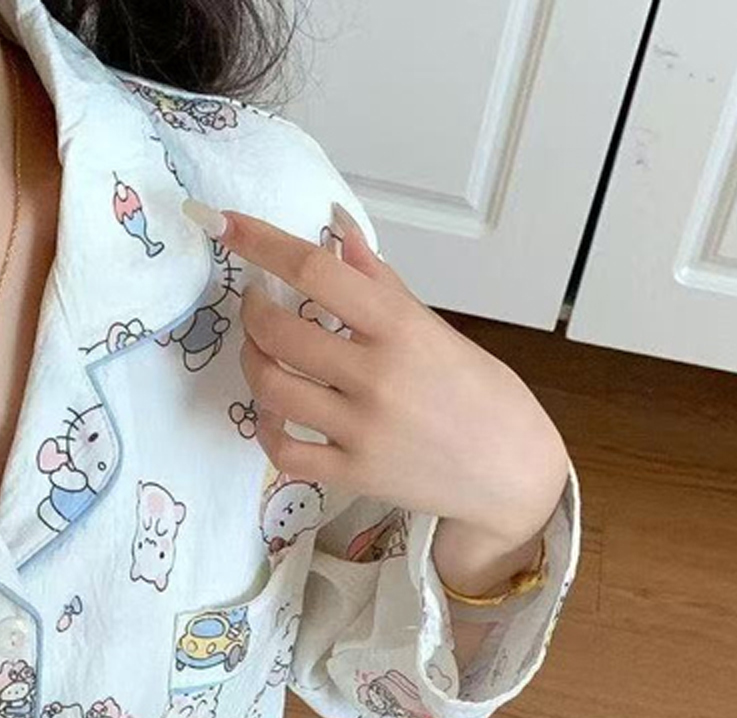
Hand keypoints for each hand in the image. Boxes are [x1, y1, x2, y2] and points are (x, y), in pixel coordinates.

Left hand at [200, 201, 569, 554]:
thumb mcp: (437, 329)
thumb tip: (337, 229)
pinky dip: (267, 428)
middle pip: (278, 330)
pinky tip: (273, 412)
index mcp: (401, 328)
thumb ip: (380, 283)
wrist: (512, 475)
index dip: (260, 242)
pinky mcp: (353, 474)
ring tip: (261, 350)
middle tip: (256, 301)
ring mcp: (362, 430)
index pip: (315, 270)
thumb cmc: (481, 395)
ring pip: (271, 389)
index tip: (224, 222)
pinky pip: (283, 451)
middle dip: (252, 308)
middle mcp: (378, 377)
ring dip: (253, 361)